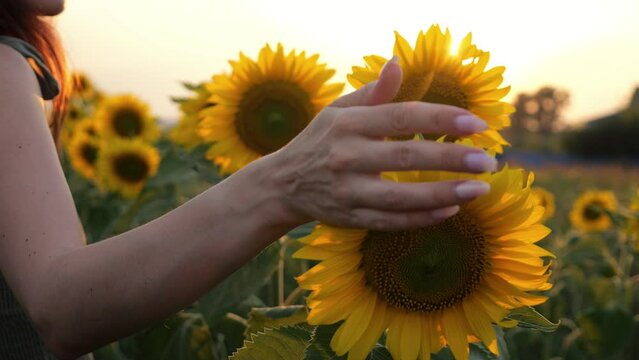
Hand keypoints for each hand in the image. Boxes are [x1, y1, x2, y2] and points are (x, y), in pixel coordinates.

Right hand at [265, 57, 496, 230]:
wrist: (282, 185)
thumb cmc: (319, 141)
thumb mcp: (337, 111)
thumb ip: (372, 92)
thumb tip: (398, 62)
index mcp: (347, 124)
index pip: (401, 117)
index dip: (440, 119)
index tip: (476, 124)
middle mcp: (346, 157)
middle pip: (406, 156)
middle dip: (451, 158)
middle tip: (489, 160)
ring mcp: (348, 191)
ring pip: (402, 196)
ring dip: (444, 193)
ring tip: (480, 189)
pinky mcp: (351, 218)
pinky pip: (391, 221)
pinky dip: (422, 218)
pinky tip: (452, 210)